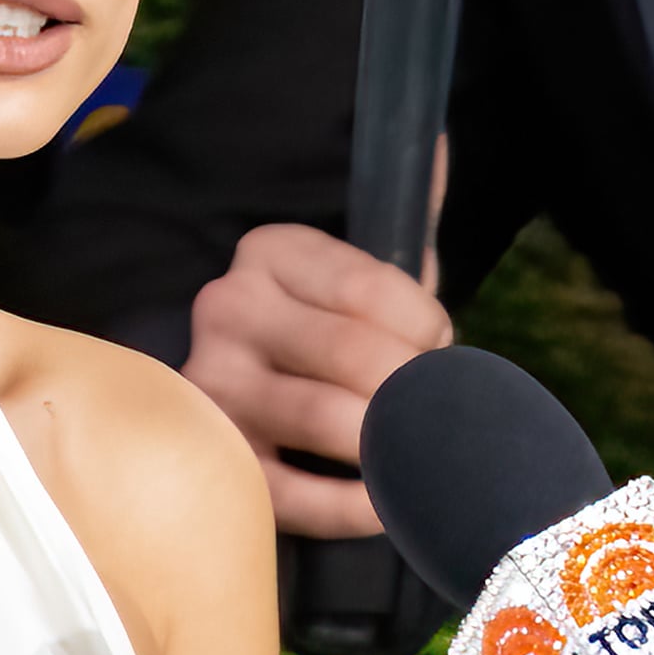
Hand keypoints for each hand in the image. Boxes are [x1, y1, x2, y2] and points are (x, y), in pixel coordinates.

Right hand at [183, 222, 450, 540]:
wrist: (247, 399)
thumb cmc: (328, 335)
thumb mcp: (358, 277)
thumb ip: (406, 230)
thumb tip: (441, 147)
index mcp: (271, 252)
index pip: (374, 291)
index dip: (428, 332)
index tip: (434, 353)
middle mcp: (228, 309)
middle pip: (354, 355)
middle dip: (415, 393)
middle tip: (437, 415)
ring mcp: (211, 386)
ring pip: (325, 418)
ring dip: (393, 443)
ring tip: (419, 453)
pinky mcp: (214, 460)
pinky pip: (293, 494)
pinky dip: (354, 507)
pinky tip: (389, 506)